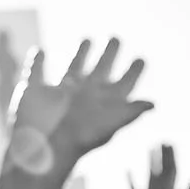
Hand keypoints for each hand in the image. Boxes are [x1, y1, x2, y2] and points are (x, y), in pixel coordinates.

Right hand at [2, 38, 151, 173]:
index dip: (133, 71)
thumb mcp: (112, 123)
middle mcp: (85, 95)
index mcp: (103, 102)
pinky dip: (36, 61)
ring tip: (88, 39)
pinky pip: (36, 71)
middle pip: (101, 70)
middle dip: (110, 54)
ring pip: (74, 68)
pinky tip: (39, 51)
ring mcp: (61, 93)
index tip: (141, 58)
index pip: (123, 83)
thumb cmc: (80, 139)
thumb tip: (153, 104)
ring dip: (81, 53)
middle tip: (116, 38)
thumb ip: (131, 112)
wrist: (45, 149)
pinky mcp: (36, 91)